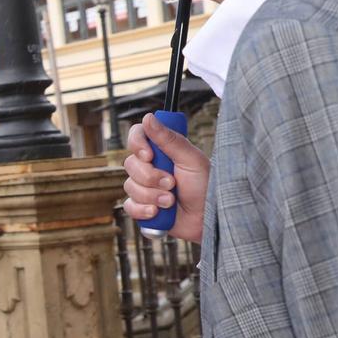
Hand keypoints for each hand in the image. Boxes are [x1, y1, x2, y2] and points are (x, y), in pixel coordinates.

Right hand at [123, 112, 208, 243]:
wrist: (207, 220)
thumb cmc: (206, 187)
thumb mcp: (191, 160)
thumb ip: (169, 139)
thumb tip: (148, 117)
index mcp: (162, 151)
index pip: (137, 136)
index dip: (137, 144)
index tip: (149, 155)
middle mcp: (151, 167)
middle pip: (130, 163)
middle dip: (151, 177)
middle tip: (172, 184)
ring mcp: (145, 187)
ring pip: (130, 186)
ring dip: (152, 196)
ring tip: (171, 202)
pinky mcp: (142, 207)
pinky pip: (129, 206)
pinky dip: (144, 210)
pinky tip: (158, 212)